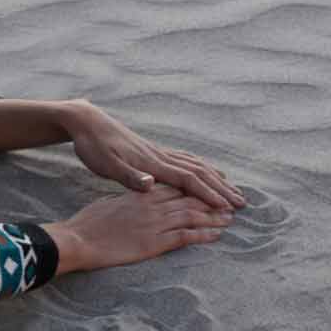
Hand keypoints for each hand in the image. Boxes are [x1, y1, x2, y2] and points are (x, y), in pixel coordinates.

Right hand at [48, 184, 238, 275]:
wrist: (79, 239)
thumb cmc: (88, 222)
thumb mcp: (110, 202)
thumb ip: (129, 198)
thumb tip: (137, 196)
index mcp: (141, 193)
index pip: (175, 186)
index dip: (195, 188)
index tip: (210, 188)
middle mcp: (152, 204)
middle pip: (189, 199)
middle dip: (211, 200)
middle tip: (229, 202)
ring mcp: (154, 222)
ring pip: (192, 215)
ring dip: (214, 216)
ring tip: (230, 217)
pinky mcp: (154, 242)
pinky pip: (185, 236)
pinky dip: (204, 234)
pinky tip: (217, 234)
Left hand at [68, 107, 244, 215]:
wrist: (88, 122)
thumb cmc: (94, 147)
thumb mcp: (106, 165)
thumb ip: (129, 176)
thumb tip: (151, 185)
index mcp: (152, 163)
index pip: (188, 180)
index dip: (208, 194)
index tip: (226, 207)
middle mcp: (161, 156)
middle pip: (199, 172)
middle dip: (221, 188)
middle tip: (242, 202)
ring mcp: (159, 152)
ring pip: (195, 165)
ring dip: (215, 178)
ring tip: (232, 188)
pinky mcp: (154, 150)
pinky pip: (185, 160)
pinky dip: (201, 167)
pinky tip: (205, 171)